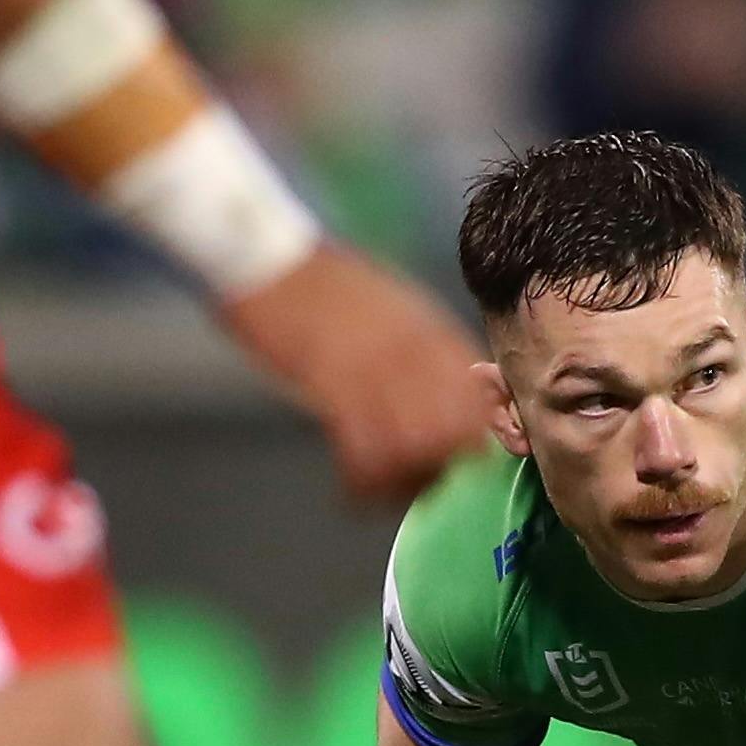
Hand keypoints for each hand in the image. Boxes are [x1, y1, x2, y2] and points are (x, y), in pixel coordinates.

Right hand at [221, 243, 494, 505]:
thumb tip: (445, 398)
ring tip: (378, 488)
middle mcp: (417, 353)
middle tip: (409, 480)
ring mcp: (379, 369)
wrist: (268, 257)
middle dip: (437, 469)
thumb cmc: (323, 284)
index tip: (446, 459)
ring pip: (415, 451)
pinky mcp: (336, 386)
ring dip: (398, 482)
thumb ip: (425, 351)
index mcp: (434, 334)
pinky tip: (350, 488)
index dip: (468, 442)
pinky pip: (365, 453)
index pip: (477, 403)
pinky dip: (361, 482)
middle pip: (455, 435)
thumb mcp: (395, 308)